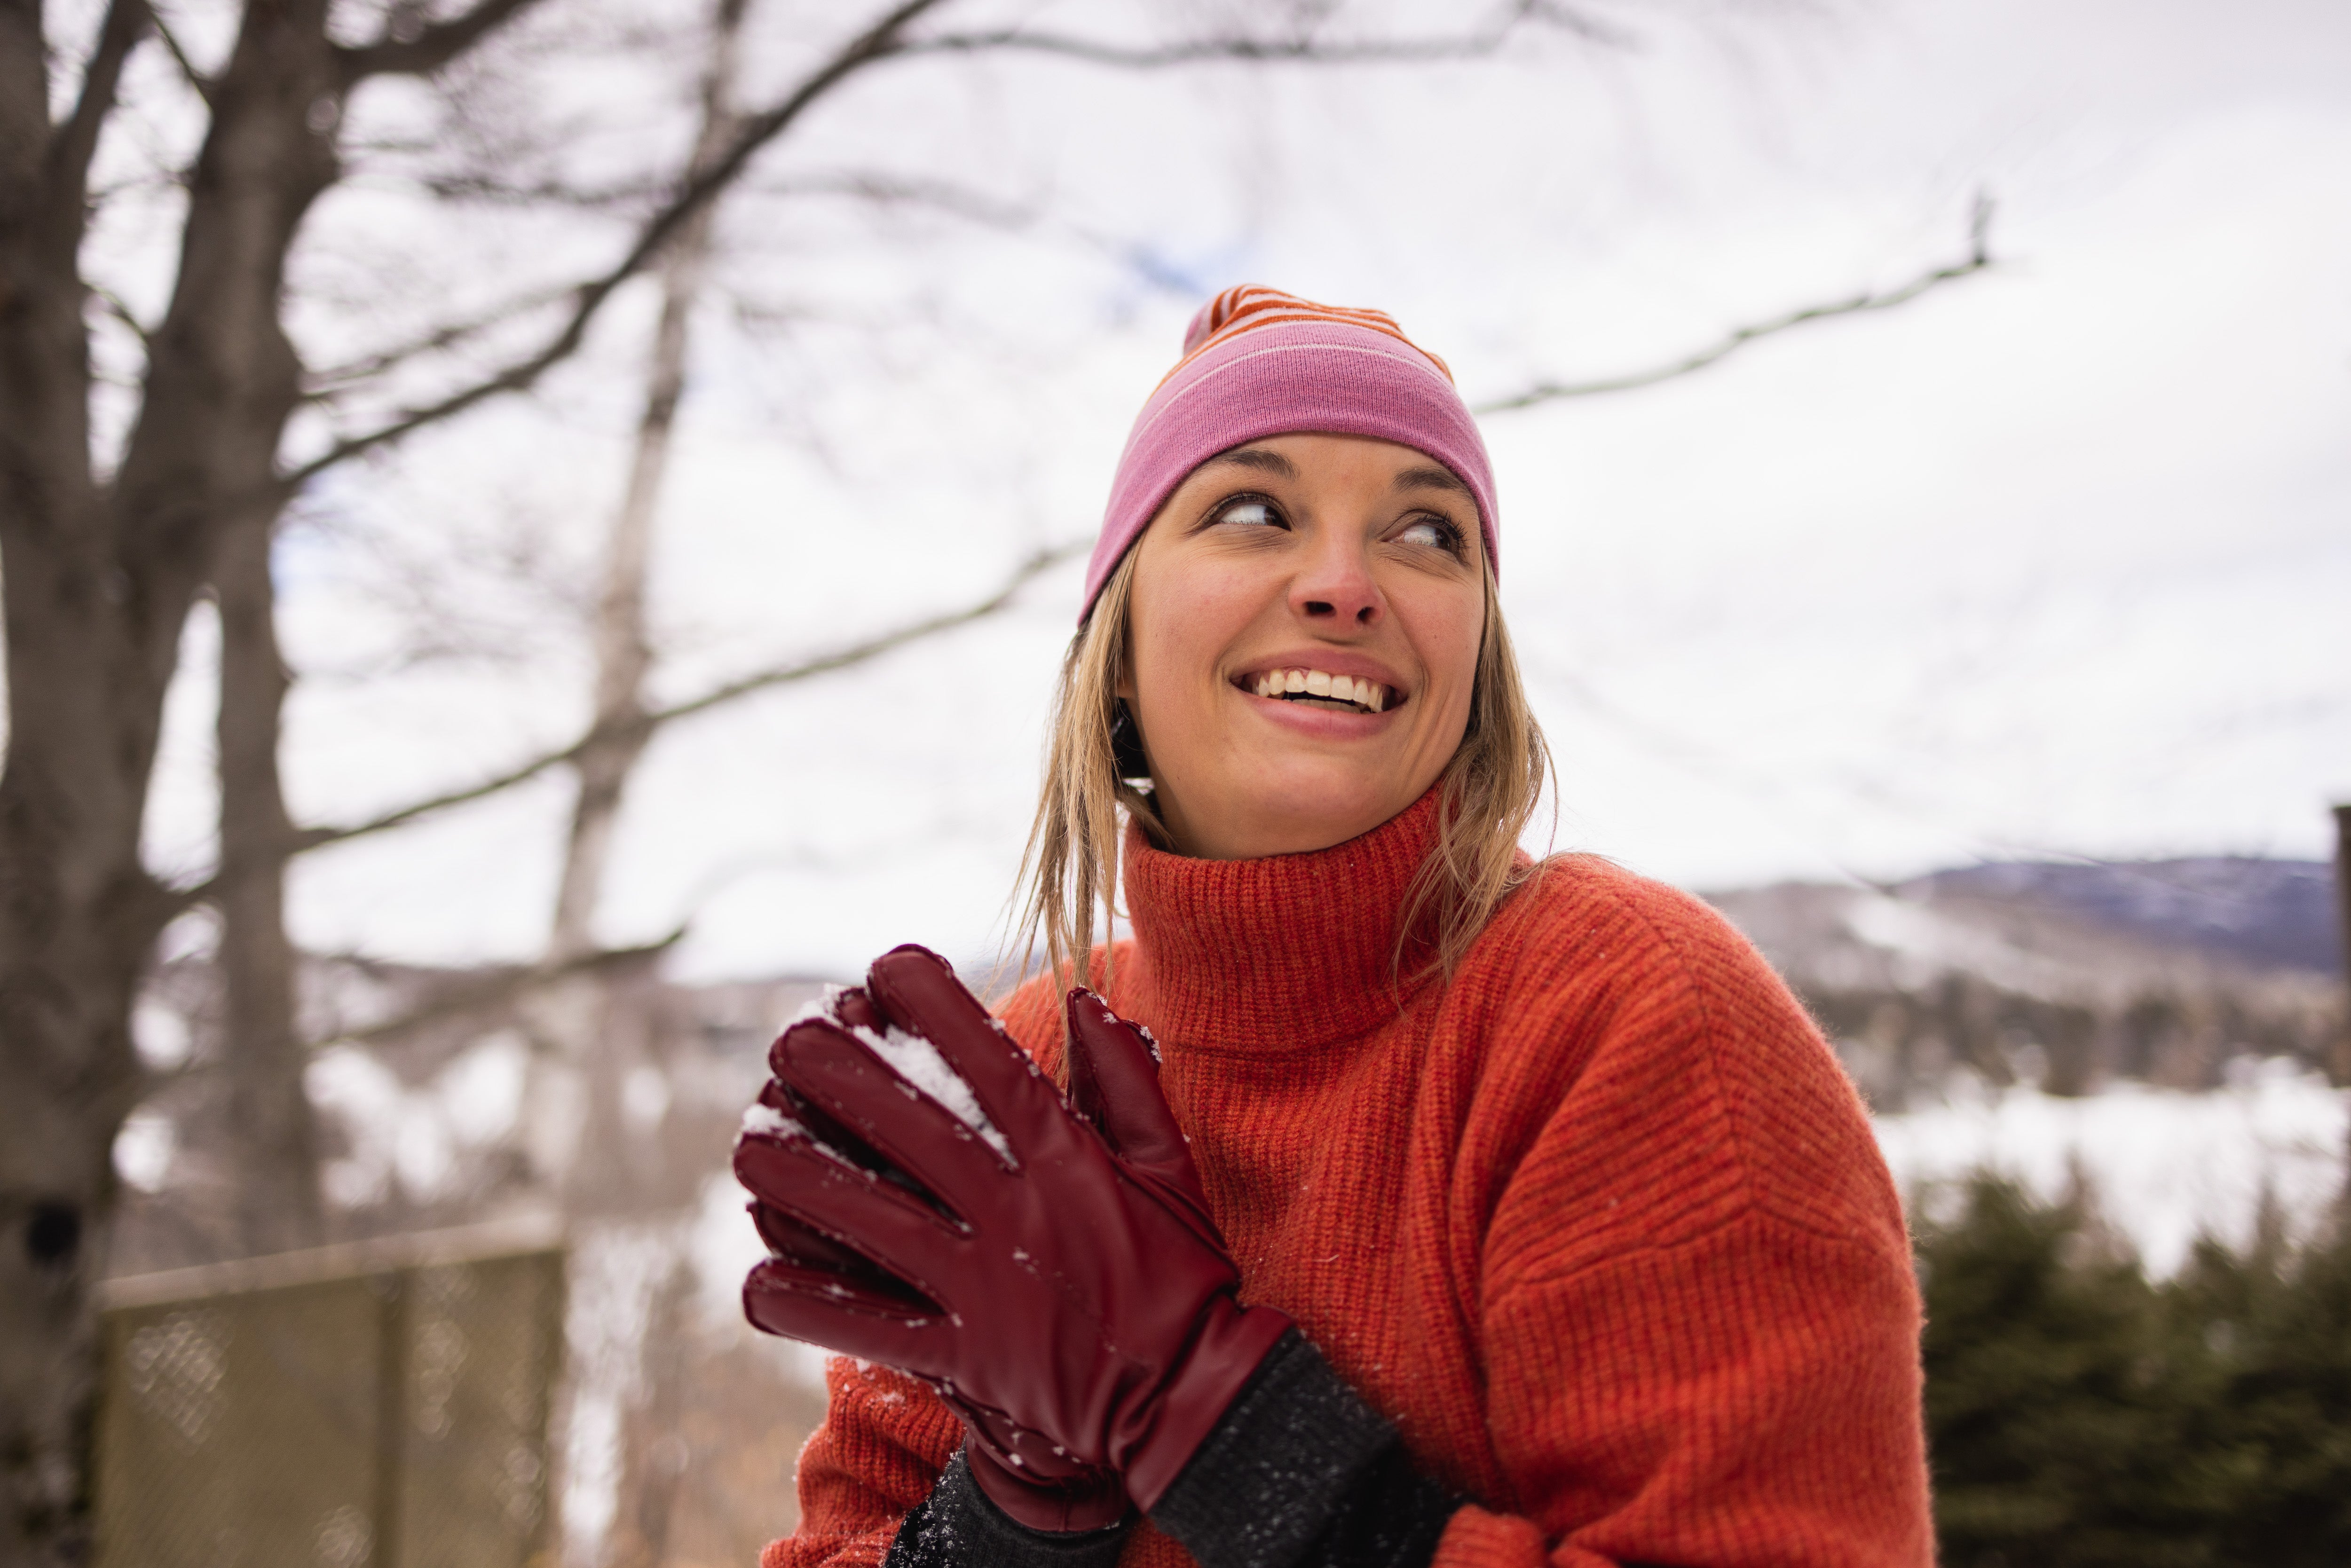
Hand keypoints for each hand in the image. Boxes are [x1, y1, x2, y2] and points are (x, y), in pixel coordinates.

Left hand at [733, 946, 1291, 1521]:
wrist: (1192, 1400)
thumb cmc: (1184, 1275)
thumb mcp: (1173, 1167)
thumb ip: (1127, 1081)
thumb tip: (1086, 1001)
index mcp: (1068, 1158)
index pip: (990, 1060)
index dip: (933, 1005)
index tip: (884, 968)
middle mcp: (1018, 1212)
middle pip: (910, 1127)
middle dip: (840, 1076)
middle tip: (786, 1040)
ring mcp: (987, 1286)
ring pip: (870, 1220)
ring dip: (800, 1181)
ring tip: (749, 1146)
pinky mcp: (966, 1356)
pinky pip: (871, 1328)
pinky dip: (809, 1308)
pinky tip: (760, 1284)